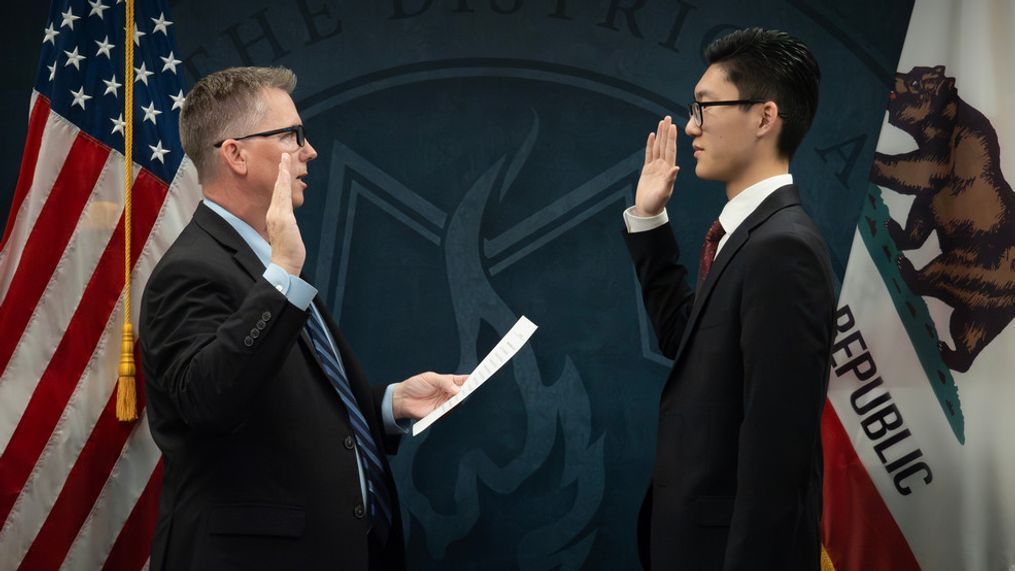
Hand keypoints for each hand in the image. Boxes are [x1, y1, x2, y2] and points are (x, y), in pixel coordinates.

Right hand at [266, 153, 305, 274]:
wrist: (285, 265)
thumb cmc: (287, 252)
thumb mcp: (287, 234)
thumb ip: (287, 225)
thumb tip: (289, 223)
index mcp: (275, 216)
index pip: (278, 194)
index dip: (281, 179)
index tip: (283, 167)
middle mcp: (274, 213)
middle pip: (278, 187)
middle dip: (281, 170)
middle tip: (284, 155)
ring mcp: (278, 214)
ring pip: (280, 188)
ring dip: (283, 171)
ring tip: (286, 157)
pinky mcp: (283, 217)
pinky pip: (283, 195)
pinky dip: (284, 182)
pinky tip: (285, 172)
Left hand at [392, 372, 467, 419]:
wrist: (402, 399)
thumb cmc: (415, 385)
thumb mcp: (430, 378)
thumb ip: (444, 382)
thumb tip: (458, 389)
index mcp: (448, 382)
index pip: (464, 380)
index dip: (472, 379)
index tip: (480, 377)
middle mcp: (449, 393)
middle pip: (464, 392)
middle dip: (469, 390)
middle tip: (472, 387)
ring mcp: (445, 403)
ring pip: (458, 403)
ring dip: (460, 399)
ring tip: (460, 395)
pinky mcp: (440, 413)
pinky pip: (449, 411)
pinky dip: (451, 408)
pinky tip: (450, 404)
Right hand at [634, 116, 678, 216]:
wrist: (648, 210)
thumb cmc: (656, 204)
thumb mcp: (664, 192)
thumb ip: (670, 180)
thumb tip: (676, 168)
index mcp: (669, 170)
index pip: (671, 150)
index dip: (671, 138)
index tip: (673, 126)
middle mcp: (663, 166)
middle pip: (665, 145)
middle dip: (666, 132)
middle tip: (667, 118)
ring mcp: (655, 167)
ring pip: (658, 147)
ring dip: (659, 135)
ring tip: (661, 123)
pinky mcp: (647, 170)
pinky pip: (649, 154)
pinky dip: (650, 145)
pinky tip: (652, 136)